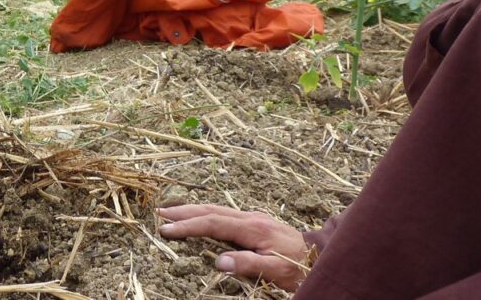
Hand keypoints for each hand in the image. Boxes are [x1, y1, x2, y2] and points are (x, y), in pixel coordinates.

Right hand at [158, 204, 309, 291]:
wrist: (321, 255)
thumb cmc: (300, 267)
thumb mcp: (277, 270)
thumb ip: (249, 264)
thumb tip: (219, 261)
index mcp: (252, 228)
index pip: (212, 223)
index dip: (188, 225)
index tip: (166, 228)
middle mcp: (249, 217)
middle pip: (210, 209)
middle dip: (183, 211)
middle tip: (159, 213)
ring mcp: (252, 218)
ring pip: (216, 209)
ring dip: (192, 209)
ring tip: (171, 211)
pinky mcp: (255, 222)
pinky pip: (223, 214)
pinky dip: (205, 213)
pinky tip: (199, 217)